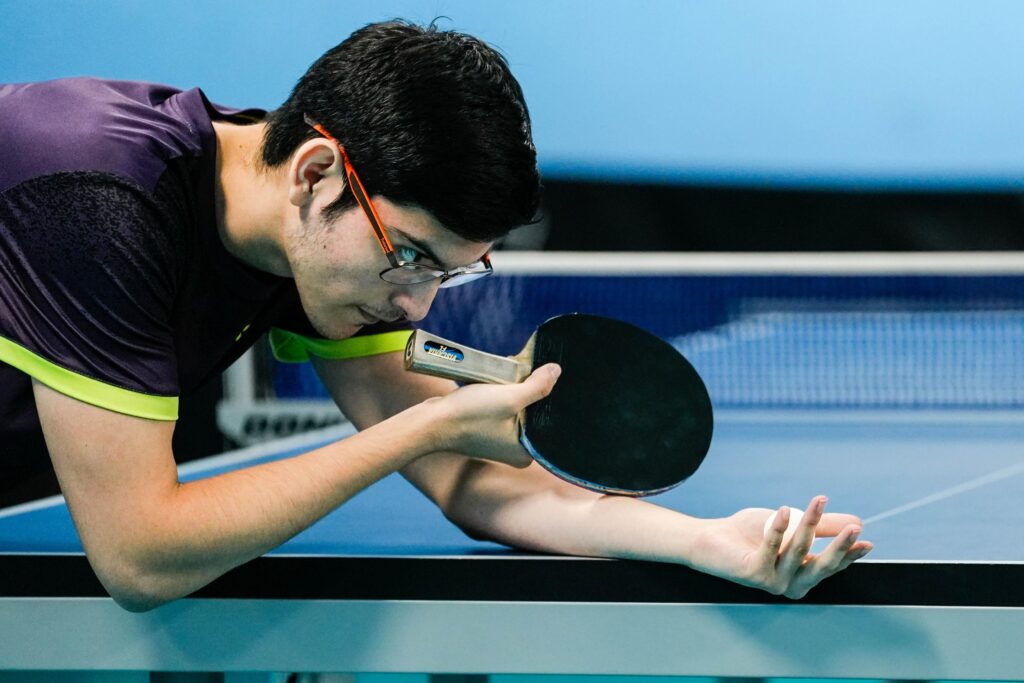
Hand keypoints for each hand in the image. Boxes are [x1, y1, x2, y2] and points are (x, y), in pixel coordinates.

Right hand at [429, 363, 561, 467]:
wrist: (430, 422)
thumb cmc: (469, 416)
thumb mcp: (509, 398)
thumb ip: (537, 386)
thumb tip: (557, 370)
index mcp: (526, 453)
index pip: (550, 421)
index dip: (549, 397)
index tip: (546, 376)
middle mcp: (516, 451)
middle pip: (535, 414)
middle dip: (531, 391)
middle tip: (527, 370)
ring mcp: (500, 441)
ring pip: (519, 408)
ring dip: (516, 389)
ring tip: (511, 373)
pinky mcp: (487, 430)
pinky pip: (504, 408)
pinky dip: (503, 393)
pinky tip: (498, 380)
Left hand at [694, 496, 872, 598]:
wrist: (710, 538)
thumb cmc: (751, 534)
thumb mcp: (791, 526)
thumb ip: (820, 526)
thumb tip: (856, 522)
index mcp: (802, 577)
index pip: (831, 566)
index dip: (849, 554)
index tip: (867, 541)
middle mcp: (790, 585)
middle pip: (821, 566)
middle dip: (840, 547)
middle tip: (855, 528)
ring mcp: (772, 582)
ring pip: (798, 550)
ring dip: (809, 523)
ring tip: (818, 501)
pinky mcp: (753, 574)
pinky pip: (771, 547)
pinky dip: (778, 528)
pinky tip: (783, 510)